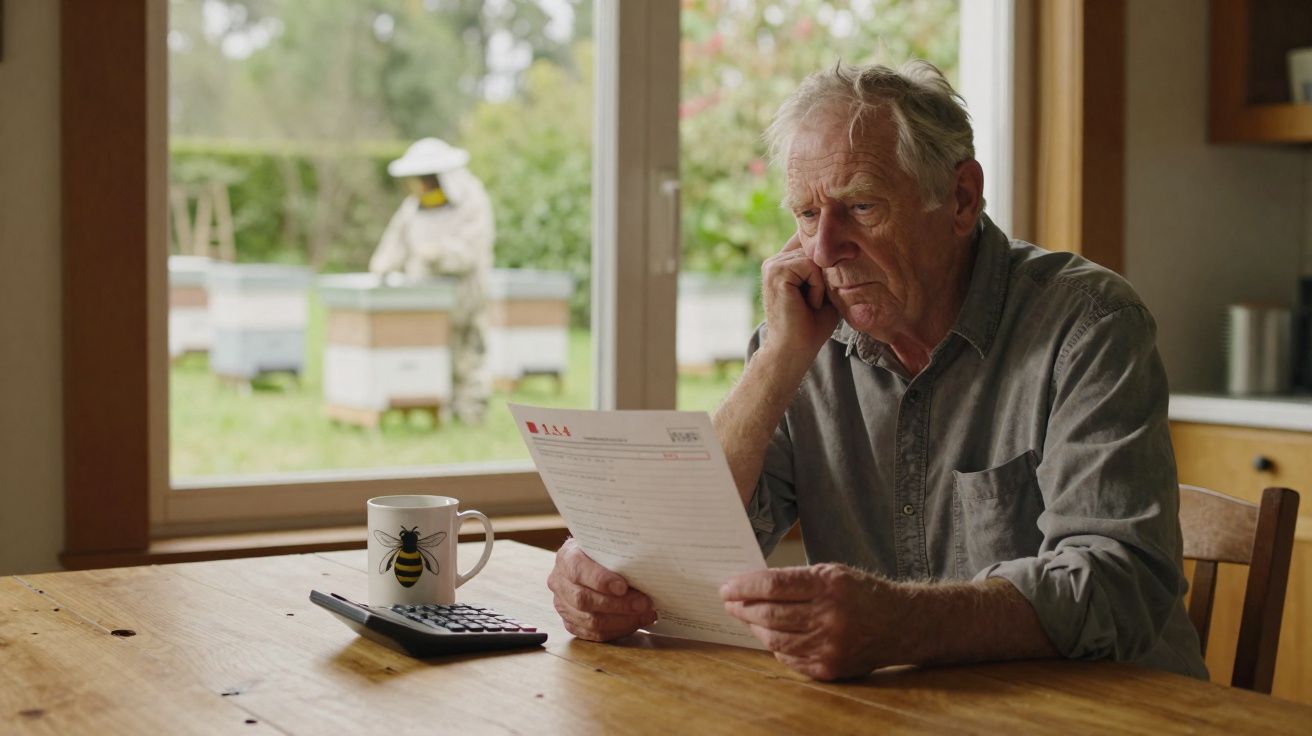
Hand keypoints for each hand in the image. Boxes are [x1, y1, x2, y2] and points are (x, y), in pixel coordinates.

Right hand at [547, 538, 656, 640]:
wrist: (592, 561)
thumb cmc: (604, 551)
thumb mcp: (608, 544)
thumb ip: (618, 553)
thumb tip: (643, 568)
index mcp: (566, 557)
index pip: (578, 570)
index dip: (600, 580)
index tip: (623, 587)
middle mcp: (559, 582)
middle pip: (584, 600)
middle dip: (618, 605)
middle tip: (644, 603)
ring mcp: (562, 605)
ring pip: (590, 621)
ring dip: (622, 621)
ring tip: (646, 614)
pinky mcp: (570, 623)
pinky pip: (594, 634)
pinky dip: (618, 630)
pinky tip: (636, 622)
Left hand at [721, 563, 901, 680]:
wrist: (900, 624)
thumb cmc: (861, 593)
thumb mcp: (832, 573)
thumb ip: (795, 580)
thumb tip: (751, 588)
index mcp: (829, 585)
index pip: (774, 585)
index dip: (745, 586)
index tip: (727, 587)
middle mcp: (830, 617)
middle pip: (770, 614)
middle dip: (742, 608)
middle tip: (730, 602)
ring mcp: (829, 646)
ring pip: (774, 639)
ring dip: (754, 627)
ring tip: (746, 617)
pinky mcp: (828, 668)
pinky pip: (788, 658)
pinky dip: (775, 645)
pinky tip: (771, 634)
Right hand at [760, 234, 841, 360]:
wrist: (794, 350)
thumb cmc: (810, 326)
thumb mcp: (824, 290)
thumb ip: (827, 268)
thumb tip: (844, 245)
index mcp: (783, 264)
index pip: (808, 241)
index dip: (826, 252)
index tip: (841, 262)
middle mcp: (774, 261)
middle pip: (815, 248)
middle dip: (825, 273)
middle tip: (817, 301)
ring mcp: (772, 265)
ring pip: (813, 257)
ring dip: (820, 283)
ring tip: (811, 303)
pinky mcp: (776, 272)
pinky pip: (810, 266)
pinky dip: (816, 287)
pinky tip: (808, 304)